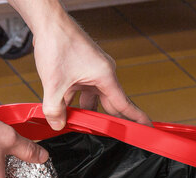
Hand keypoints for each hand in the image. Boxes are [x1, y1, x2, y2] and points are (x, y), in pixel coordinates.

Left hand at [32, 11, 150, 129]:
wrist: (48, 21)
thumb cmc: (57, 43)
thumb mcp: (54, 84)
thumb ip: (55, 109)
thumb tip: (58, 125)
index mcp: (105, 77)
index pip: (125, 104)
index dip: (137, 119)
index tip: (148, 129)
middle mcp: (103, 74)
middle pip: (111, 105)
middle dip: (110, 121)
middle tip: (114, 138)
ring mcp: (93, 72)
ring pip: (94, 100)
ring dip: (87, 112)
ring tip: (82, 126)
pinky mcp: (82, 70)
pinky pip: (83, 92)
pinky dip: (76, 101)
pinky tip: (66, 110)